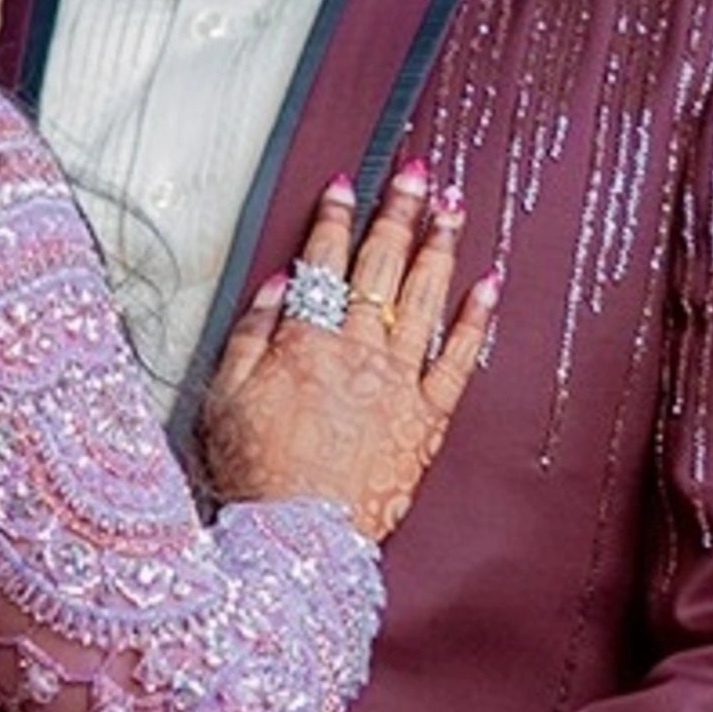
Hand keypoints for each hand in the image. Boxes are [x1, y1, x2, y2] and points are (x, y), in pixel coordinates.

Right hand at [201, 165, 497, 533]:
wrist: (298, 539)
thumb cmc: (255, 477)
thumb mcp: (224, 399)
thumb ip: (251, 335)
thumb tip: (278, 286)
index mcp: (306, 340)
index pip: (324, 261)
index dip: (334, 217)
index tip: (345, 185)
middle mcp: (358, 350)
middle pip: (382, 265)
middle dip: (397, 211)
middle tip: (413, 172)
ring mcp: (398, 381)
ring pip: (425, 297)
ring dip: (440, 246)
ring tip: (451, 207)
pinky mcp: (427, 417)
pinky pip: (459, 357)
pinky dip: (477, 318)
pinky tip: (489, 284)